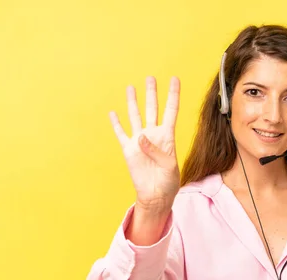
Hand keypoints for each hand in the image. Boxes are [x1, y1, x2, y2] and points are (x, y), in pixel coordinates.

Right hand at [109, 76, 180, 210]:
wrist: (155, 195)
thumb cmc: (168, 182)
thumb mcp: (169, 166)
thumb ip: (156, 150)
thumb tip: (141, 137)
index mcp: (168, 137)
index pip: (171, 110)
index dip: (173, 94)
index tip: (174, 79)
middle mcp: (153, 135)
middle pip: (152, 109)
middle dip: (151, 93)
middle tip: (150, 78)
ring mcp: (140, 141)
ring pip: (136, 116)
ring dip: (133, 102)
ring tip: (131, 87)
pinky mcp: (128, 150)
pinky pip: (121, 133)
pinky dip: (116, 123)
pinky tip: (113, 113)